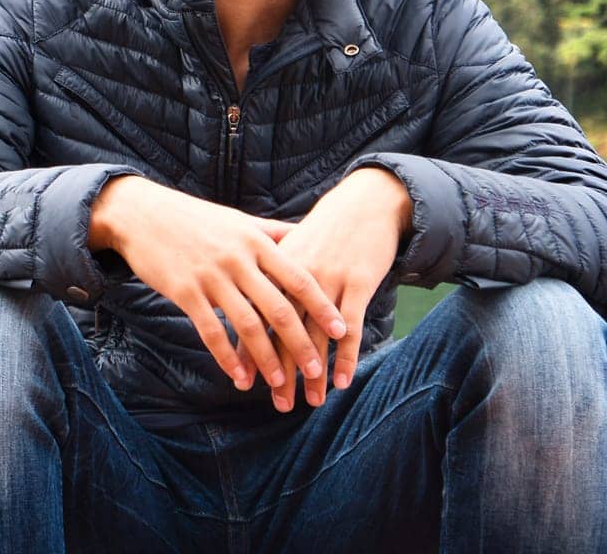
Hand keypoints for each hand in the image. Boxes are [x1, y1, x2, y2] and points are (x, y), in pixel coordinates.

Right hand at [88, 176, 346, 392]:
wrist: (142, 214)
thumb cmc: (195, 219)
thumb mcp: (238, 220)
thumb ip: (272, 232)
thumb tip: (305, 234)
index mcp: (255, 241)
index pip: (298, 277)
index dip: (321, 306)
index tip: (341, 330)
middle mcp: (237, 259)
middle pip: (278, 307)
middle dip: (300, 343)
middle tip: (316, 371)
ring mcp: (211, 276)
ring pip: (247, 325)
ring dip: (266, 358)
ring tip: (280, 384)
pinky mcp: (185, 291)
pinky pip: (211, 331)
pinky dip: (227, 357)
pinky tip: (240, 377)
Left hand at [263, 167, 411, 411]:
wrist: (363, 203)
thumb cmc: (324, 231)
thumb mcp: (290, 247)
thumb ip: (267, 275)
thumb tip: (243, 304)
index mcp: (273, 266)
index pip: (255, 315)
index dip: (250, 349)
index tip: (245, 381)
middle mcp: (295, 275)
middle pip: (282, 330)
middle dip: (281, 370)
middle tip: (278, 403)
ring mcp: (327, 279)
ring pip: (315, 334)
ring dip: (313, 371)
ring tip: (310, 402)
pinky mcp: (357, 282)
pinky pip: (349, 326)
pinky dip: (345, 356)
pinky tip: (341, 381)